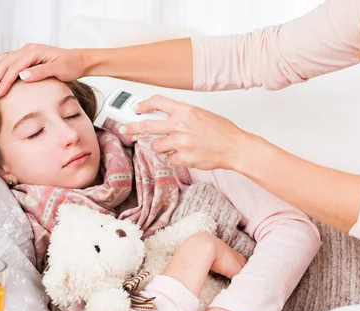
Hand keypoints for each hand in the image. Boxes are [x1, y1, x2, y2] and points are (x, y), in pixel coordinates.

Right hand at [0, 44, 86, 97]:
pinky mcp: (26, 56)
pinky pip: (7, 60)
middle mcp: (28, 49)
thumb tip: (22, 76)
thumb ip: (41, 72)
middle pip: (4, 63)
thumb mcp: (59, 70)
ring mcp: (26, 51)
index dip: (4, 81)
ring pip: (3, 60)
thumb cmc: (71, 66)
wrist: (79, 60)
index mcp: (34, 52)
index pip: (14, 67)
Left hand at [122, 95, 249, 170]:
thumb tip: (163, 117)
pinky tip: (187, 153)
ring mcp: (180, 143)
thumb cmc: (221, 131)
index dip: (143, 105)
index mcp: (185, 110)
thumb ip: (181, 115)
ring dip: (160, 146)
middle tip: (125, 128)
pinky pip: (170, 158)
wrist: (234, 147)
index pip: (157, 103)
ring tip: (174, 145)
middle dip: (132, 127)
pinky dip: (175, 157)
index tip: (137, 108)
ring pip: (156, 146)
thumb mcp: (200, 114)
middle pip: (146, 126)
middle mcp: (180, 125)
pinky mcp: (183, 158)